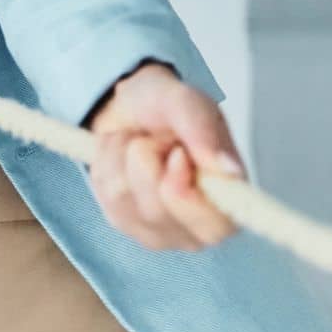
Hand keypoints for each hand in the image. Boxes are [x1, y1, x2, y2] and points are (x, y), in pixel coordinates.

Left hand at [87, 62, 241, 251]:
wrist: (129, 109)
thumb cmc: (167, 111)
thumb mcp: (186, 101)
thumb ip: (204, 130)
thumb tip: (227, 170)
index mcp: (228, 205)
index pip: (214, 225)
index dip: (186, 191)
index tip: (177, 154)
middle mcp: (197, 230)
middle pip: (156, 211)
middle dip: (147, 160)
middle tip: (160, 140)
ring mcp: (157, 231)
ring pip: (122, 195)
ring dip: (124, 153)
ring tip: (142, 141)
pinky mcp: (123, 222)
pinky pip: (103, 190)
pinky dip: (107, 159)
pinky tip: (124, 155)